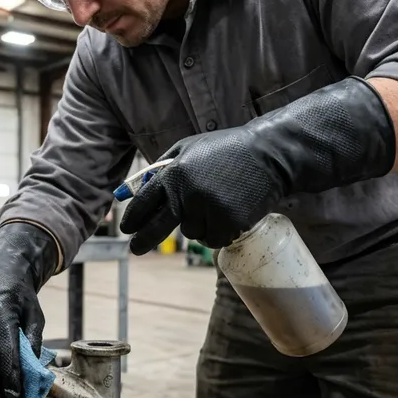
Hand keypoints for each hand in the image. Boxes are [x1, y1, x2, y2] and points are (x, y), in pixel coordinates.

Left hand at [120, 76, 395, 253]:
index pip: (145, 202)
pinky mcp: (229, 222)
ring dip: (199, 224)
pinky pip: (213, 239)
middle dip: (144, 240)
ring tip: (217, 202)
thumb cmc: (227, 150)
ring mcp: (209, 209)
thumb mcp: (190, 147)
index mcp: (175, 172)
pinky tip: (229, 212)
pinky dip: (218, 231)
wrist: (269, 156)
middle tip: (135, 250)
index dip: (133, 218)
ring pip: (191, 232)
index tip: (127, 228)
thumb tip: (140, 187)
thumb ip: (165, 166)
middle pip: (158, 227)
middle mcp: (188, 192)